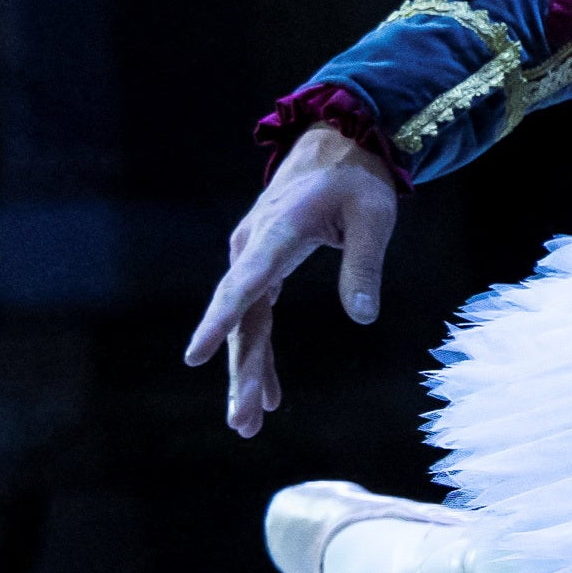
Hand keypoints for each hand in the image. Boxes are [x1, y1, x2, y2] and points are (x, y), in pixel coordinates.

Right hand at [186, 123, 403, 436]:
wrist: (338, 148)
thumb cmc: (358, 182)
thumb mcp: (374, 218)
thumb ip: (364, 266)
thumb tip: (363, 319)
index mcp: (276, 233)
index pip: (245, 285)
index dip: (221, 322)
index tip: (197, 356)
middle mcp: (252, 247)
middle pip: (242, 318)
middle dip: (241, 372)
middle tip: (243, 422)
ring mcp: (251, 257)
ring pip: (246, 323)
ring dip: (248, 372)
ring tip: (249, 423)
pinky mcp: (260, 265)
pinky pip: (255, 315)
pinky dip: (260, 352)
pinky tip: (268, 393)